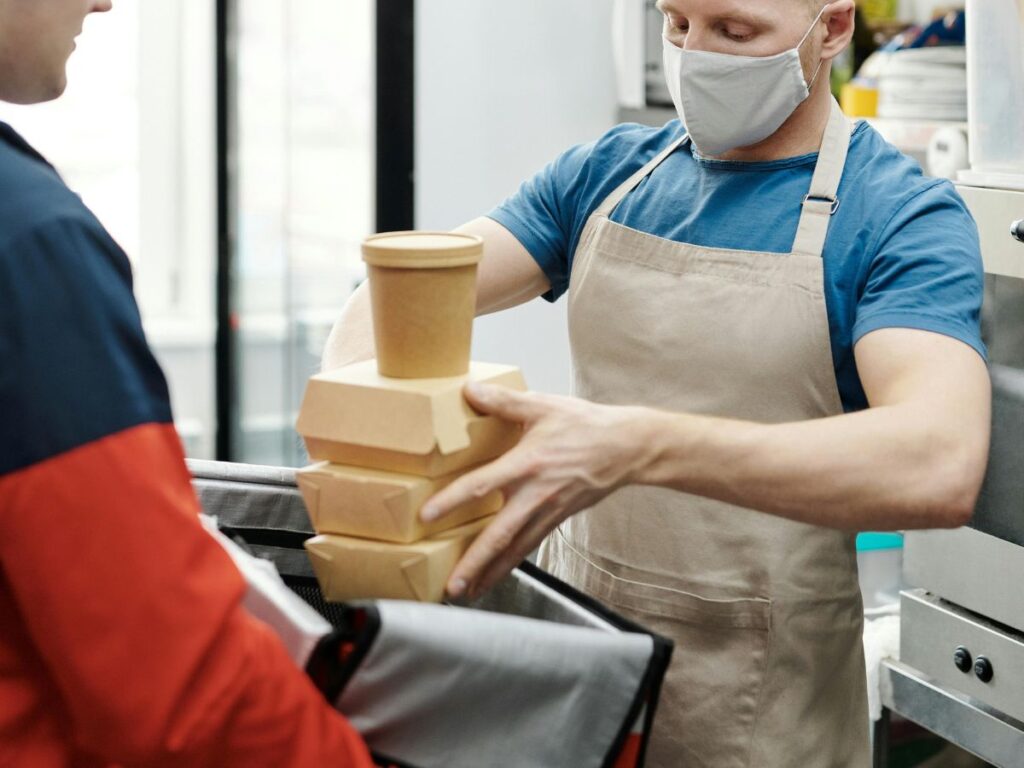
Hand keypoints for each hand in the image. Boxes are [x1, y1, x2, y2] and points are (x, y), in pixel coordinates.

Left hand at [420, 381, 659, 599]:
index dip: (453, 500)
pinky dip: (510, 563)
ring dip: (490, 572)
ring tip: (467, 593)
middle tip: (451, 586)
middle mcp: (536, 494)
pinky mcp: (557, 519)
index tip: (427, 517)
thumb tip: (469, 389)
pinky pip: (530, 545)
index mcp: (527, 464)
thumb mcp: (543, 405)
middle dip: (473, 562)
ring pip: (514, 549)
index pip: (482, 485)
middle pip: (499, 535)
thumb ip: (504, 400)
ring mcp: (548, 511)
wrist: (627, 447)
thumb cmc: (585, 425)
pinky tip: (496, 574)